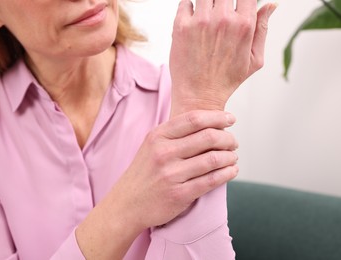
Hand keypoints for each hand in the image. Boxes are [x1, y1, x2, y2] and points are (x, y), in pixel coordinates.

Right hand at [111, 110, 237, 229]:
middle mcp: (164, 153)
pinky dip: (227, 173)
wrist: (128, 203)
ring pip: (214, 159)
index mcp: (157, 136)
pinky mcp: (180, 194)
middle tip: (233, 142)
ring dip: (230, 156)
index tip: (230, 119)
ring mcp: (171, 174)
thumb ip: (175, 133)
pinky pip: (212, 180)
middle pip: (208, 137)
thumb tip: (210, 122)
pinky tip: (231, 170)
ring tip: (233, 157)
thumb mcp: (152, 145)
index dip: (217, 117)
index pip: (194, 119)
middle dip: (228, 138)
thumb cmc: (145, 172)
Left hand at [170, 0, 276, 114]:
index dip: (241, 0)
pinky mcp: (181, 26)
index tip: (235, 7)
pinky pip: (184, 3)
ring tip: (206, 17)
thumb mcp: (254, 59)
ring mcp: (200, 21)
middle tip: (218, 14)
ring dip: (205, 3)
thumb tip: (271, 4)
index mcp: (243, 25)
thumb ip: (263, 29)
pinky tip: (192, 21)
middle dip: (222, 3)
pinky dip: (188, 8)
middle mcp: (222, 19)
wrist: (199, 96)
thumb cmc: (226, 80)